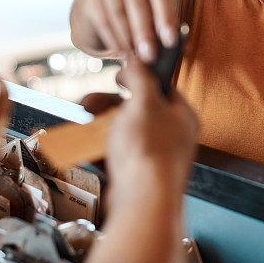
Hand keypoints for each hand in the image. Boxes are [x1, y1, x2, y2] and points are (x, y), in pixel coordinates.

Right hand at [74, 0, 178, 62]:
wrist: (107, 3)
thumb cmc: (143, 10)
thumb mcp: (159, 14)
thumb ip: (171, 28)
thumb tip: (184, 47)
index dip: (166, 17)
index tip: (171, 40)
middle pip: (138, 1)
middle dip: (145, 31)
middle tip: (151, 55)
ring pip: (119, 12)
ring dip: (129, 38)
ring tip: (137, 58)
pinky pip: (103, 21)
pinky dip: (114, 40)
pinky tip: (122, 54)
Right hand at [84, 58, 198, 207]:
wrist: (142, 203)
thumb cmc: (148, 151)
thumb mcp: (143, 101)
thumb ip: (139, 76)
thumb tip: (136, 59)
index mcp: (182, 116)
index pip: (162, 89)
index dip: (138, 79)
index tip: (118, 76)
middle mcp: (172, 137)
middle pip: (136, 112)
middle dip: (107, 105)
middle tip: (88, 103)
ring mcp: (154, 159)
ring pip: (122, 134)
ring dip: (99, 126)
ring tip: (81, 123)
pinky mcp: (136, 178)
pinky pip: (115, 158)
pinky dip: (98, 150)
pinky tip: (84, 145)